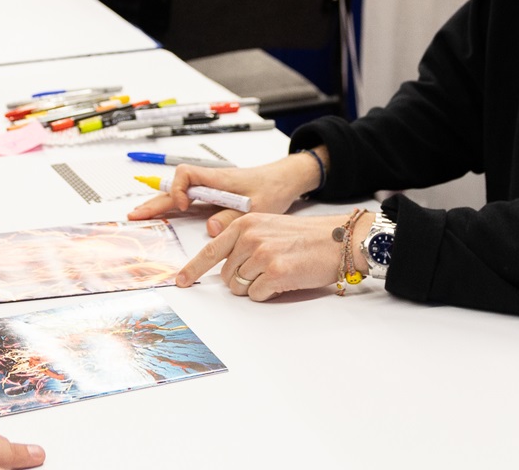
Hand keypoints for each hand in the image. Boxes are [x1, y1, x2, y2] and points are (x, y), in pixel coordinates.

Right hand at [126, 153, 317, 231]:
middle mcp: (210, 183)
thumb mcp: (256, 206)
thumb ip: (232, 216)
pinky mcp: (214, 198)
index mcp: (217, 179)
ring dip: (160, 204)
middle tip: (135, 215)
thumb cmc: (272, 188)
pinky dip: (173, 208)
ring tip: (140, 215)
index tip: (183, 205)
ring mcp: (210, 191)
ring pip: (178, 195)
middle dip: (155, 201)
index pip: (186, 175)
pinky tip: (163, 215)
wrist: (284, 181)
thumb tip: (210, 227)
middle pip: (174, 187)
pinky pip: (188, 202)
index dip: (178, 190)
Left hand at [176, 210, 370, 300]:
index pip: (210, 250)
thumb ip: (243, 240)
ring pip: (239, 287)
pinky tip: (284, 280)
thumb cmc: (305, 236)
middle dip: (241, 279)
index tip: (180, 281)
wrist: (338, 239)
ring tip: (277, 272)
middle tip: (266, 269)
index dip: (193, 269)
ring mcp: (261, 254)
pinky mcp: (275, 272)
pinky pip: (256, 295)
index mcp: (244, 223)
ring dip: (255, 286)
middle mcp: (249, 237)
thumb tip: (226, 267)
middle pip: (226, 275)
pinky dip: (268, 293)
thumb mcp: (267, 227)